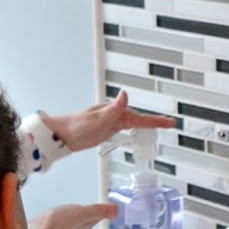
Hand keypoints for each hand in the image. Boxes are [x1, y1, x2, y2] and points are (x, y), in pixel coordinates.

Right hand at [30, 202, 116, 228]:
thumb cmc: (59, 223)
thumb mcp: (81, 213)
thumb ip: (97, 211)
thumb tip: (116, 211)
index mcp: (84, 227)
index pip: (96, 218)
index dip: (102, 211)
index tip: (108, 207)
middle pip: (87, 221)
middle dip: (92, 214)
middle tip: (97, 208)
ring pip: (76, 222)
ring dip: (79, 216)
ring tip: (81, 210)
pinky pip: (65, 223)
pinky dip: (68, 218)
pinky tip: (63, 216)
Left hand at [41, 90, 174, 153]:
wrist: (58, 135)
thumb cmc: (75, 128)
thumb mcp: (97, 120)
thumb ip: (113, 109)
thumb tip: (125, 93)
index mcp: (114, 112)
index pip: (139, 117)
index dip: (155, 121)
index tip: (170, 123)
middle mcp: (112, 114)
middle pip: (138, 118)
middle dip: (153, 122)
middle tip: (169, 125)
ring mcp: (108, 121)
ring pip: (131, 122)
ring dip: (144, 125)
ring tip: (158, 128)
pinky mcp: (103, 129)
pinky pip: (123, 128)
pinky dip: (133, 129)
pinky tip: (134, 132)